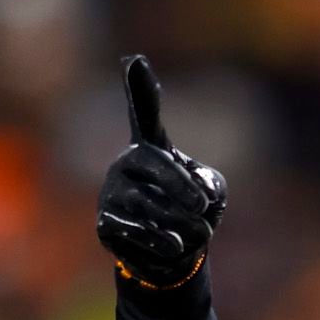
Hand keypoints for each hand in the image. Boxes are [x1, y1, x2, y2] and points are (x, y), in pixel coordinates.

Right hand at [99, 56, 226, 287]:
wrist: (175, 258)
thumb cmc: (194, 214)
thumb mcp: (213, 192)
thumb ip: (209, 182)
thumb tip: (197, 191)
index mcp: (152, 148)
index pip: (144, 114)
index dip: (140, 88)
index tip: (135, 60)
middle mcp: (126, 164)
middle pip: (154, 165)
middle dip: (181, 186)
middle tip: (202, 205)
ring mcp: (112, 193)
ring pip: (147, 203)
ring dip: (181, 221)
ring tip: (200, 233)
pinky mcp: (106, 225)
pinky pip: (133, 230)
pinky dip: (160, 240)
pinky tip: (174, 246)